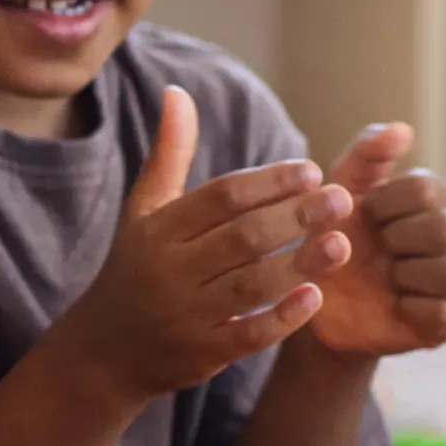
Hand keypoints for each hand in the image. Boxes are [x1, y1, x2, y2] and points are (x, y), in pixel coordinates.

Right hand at [54, 88, 353, 407]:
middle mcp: (169, 270)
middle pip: (242, 238)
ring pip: (251, 286)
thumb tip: (177, 92)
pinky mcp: (202, 353)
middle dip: (295, 217)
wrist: (104, 352)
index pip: (221, 198)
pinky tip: (315, 296)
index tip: (311, 171)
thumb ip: (168, 154)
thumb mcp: (143, 212)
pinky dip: (282, 317)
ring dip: (299, 264)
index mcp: (158, 230)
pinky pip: (248, 335)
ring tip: (341, 244)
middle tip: (341, 199)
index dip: (269, 182)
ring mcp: (185, 315)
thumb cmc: (135, 269)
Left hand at [301, 123, 445, 357]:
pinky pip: (441, 313)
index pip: (425, 189)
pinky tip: (393, 303)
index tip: (365, 218)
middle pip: (444, 228)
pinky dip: (409, 308)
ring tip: (386, 276)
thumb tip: (403, 129)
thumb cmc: (332, 239)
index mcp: (434, 197)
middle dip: (397, 240)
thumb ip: (366, 155)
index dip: (383, 206)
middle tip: (378, 249)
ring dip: (405, 274)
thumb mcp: (338, 193)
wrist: (318, 305)